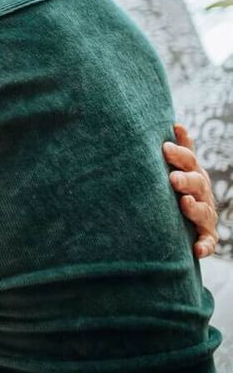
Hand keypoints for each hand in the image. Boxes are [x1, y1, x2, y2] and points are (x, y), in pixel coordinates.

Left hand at [163, 123, 218, 258]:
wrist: (187, 221)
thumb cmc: (181, 187)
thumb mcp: (181, 168)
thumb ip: (181, 150)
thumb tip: (177, 124)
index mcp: (194, 175)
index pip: (188, 161)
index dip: (179, 155)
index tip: (164, 148)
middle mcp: (202, 194)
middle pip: (197, 184)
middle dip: (186, 180)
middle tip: (172, 178)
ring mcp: (205, 216)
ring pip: (203, 211)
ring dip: (194, 208)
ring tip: (184, 203)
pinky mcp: (206, 237)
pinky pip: (208, 243)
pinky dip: (204, 246)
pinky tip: (197, 249)